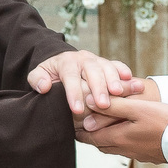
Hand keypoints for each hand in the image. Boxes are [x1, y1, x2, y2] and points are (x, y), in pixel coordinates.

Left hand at [28, 50, 143, 114]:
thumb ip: (37, 79)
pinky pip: (117, 65)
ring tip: (118, 94)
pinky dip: (123, 71)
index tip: (77, 109)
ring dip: (113, 80)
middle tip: (103, 104)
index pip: (70, 76)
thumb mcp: (40, 74)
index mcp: (66, 62)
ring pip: (106, 67)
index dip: (73, 93)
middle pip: (92, 71)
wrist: (63, 63)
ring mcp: (97, 60)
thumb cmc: (52, 74)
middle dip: (98, 88)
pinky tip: (130, 80)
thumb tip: (44, 86)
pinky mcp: (107, 63)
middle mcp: (83, 58)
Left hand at [76, 97, 167, 163]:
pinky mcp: (147, 155)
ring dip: (105, 140)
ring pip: (113, 148)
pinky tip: (126, 136)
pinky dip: (119, 143)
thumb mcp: (136, 108)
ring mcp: (136, 153)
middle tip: (82, 129)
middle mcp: (124, 149)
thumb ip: (113, 106)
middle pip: (100, 144)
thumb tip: (91, 102)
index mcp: (118, 137)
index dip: (80, 132)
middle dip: (90, 137)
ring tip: (101, 131)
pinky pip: (127, 150)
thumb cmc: (163, 122)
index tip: (72, 127)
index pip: (91, 137)